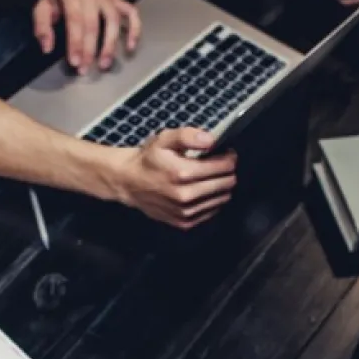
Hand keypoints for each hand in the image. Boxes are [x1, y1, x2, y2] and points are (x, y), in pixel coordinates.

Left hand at [33, 0, 141, 74]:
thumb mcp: (41, 6)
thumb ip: (42, 27)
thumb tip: (47, 48)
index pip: (75, 20)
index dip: (76, 43)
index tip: (75, 62)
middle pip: (94, 24)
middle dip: (90, 49)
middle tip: (84, 69)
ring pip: (113, 21)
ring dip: (110, 45)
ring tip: (104, 64)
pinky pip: (131, 12)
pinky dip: (134, 29)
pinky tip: (131, 46)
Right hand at [108, 128, 236, 229]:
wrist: (129, 182)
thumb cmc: (148, 159)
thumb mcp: (164, 139)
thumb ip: (187, 136)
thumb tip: (210, 139)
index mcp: (183, 173)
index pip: (224, 167)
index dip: (229, 158)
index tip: (226, 153)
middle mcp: (186, 195)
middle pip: (226, 184)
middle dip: (227, 172)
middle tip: (219, 165)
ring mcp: (186, 211)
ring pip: (222, 199)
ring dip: (220, 187)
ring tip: (209, 177)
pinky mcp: (184, 222)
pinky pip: (211, 212)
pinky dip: (212, 201)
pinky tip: (202, 191)